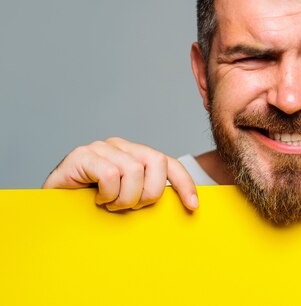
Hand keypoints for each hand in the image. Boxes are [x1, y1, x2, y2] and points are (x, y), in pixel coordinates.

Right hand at [43, 137, 197, 210]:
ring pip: (133, 171)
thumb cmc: (92, 207)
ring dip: (124, 198)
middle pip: (156, 162)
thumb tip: (186, 207)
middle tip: (131, 207)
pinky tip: (97, 200)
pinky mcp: (81, 156)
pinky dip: (108, 194)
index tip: (193, 206)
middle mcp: (120, 146)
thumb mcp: (127, 200)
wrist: (51, 211)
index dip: (184, 183)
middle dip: (150, 193)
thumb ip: (147, 195)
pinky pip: (110, 174)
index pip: (168, 163)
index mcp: (135, 154)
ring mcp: (100, 148)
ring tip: (110, 205)